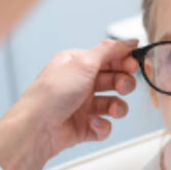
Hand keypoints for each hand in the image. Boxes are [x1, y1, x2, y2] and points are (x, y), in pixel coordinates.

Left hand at [0, 39, 139, 169]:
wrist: (35, 129)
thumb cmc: (52, 94)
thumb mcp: (83, 63)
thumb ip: (110, 50)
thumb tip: (129, 40)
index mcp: (77, 64)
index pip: (108, 58)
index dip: (124, 61)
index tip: (134, 65)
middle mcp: (80, 83)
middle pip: (114, 80)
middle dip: (123, 84)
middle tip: (123, 87)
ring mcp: (82, 106)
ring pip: (113, 104)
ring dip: (117, 107)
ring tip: (112, 110)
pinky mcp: (84, 127)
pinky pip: (105, 125)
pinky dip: (103, 125)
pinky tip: (93, 123)